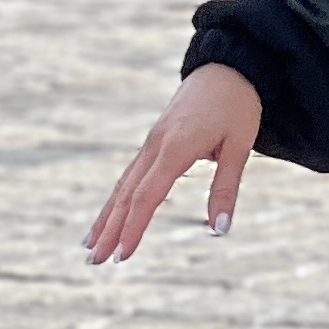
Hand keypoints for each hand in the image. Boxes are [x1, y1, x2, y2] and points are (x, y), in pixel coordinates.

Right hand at [88, 66, 261, 266]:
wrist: (227, 66)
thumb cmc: (238, 106)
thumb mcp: (240, 147)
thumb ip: (227, 188)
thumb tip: (221, 230)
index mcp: (175, 148)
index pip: (147, 197)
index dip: (133, 228)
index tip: (122, 256)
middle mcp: (155, 146)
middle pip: (126, 195)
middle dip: (109, 230)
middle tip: (93, 262)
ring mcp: (151, 142)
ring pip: (122, 185)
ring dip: (105, 217)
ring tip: (88, 246)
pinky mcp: (154, 140)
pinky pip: (130, 174)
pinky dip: (116, 198)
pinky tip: (109, 214)